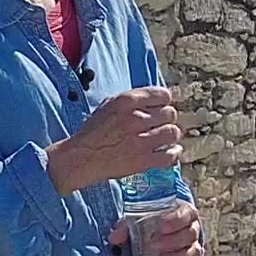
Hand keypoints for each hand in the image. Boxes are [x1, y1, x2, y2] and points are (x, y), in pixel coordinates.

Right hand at [48, 86, 183, 194]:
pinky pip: (170, 156)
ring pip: (173, 133)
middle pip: (170, 114)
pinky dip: (174, 154)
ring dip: (170, 136)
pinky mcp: (144, 160)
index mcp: (126, 101)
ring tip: (164, 139)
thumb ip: (132, 100)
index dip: (164, 102)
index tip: (161, 108)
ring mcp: (142, 140)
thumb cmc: (93, 132)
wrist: (81, 158)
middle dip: (166, 119)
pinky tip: (171, 152)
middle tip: (160, 125)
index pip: (163, 95)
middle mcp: (136, 118)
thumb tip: (156, 100)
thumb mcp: (108, 105)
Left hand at [113, 197, 204, 255]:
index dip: (176, 220)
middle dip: (173, 240)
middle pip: (190, 235)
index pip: (186, 214)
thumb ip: (126, 227)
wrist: (155, 237)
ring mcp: (193, 249)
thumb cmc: (148, 225)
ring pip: (194, 253)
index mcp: (183, 214)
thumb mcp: (137, 222)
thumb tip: (113, 238)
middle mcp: (192, 231)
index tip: (161, 226)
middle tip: (153, 245)